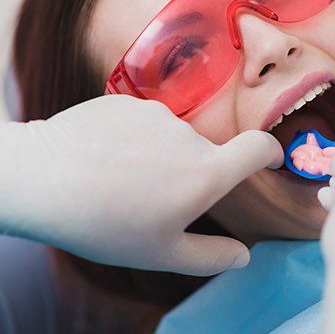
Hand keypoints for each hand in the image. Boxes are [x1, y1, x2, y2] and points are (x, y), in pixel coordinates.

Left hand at [0, 95, 282, 275]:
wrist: (42, 178)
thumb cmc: (105, 223)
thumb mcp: (162, 252)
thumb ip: (212, 256)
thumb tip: (243, 255)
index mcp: (205, 172)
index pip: (258, 147)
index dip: (270, 151)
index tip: (269, 158)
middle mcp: (188, 135)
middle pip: (205, 152)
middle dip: (192, 172)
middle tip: (154, 197)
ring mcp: (156, 113)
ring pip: (172, 137)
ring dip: (160, 155)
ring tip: (123, 178)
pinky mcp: (128, 101)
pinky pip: (143, 122)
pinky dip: (135, 138)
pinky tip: (107, 156)